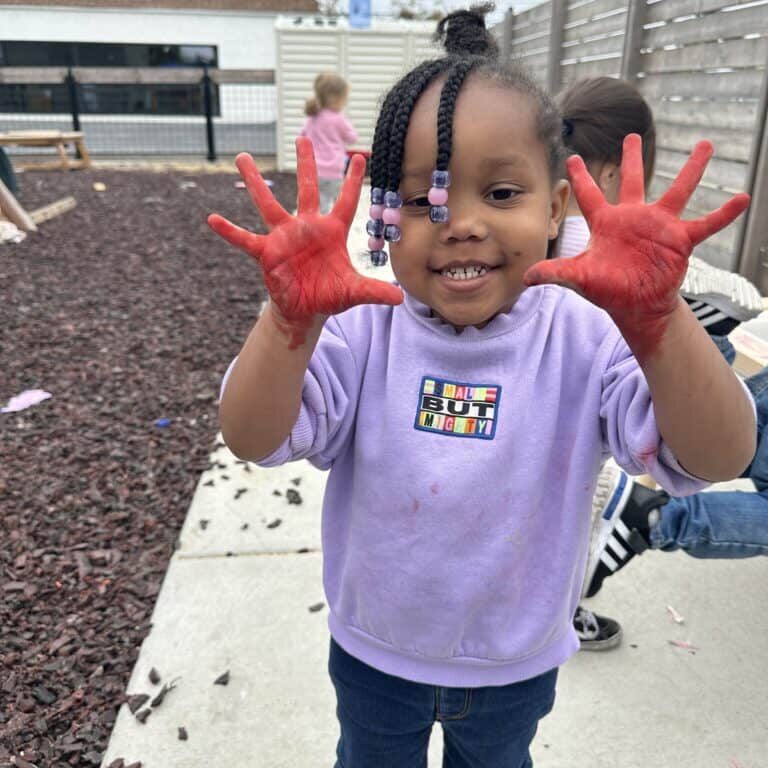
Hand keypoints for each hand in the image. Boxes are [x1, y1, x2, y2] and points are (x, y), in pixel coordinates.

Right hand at [208, 137, 402, 347]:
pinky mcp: (267, 253)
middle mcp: (307, 228)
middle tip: (303, 137)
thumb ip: (374, 291)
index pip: (346, 202)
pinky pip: (244, 240)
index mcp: (332, 232)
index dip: (353, 181)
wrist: (305, 310)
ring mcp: (284, 238)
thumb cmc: (329, 295)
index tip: (360, 155)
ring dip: (256, 183)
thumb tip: (400, 298)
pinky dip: (229, 231)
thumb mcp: (353, 292)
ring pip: (269, 204)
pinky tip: (212, 219)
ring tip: (242, 157)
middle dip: (306, 165)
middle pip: (307, 190)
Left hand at [524, 134, 749, 360]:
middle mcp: (634, 219)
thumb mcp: (579, 279)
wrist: (636, 307)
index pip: (590, 196)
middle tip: (631, 134)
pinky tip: (741, 198)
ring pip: (678, 191)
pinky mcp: (680, 240)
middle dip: (632, 158)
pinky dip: (723, 214)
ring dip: (692, 170)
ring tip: (705, 144)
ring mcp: (660, 227)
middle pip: (633, 181)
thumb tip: (527, 277)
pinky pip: (706, 224)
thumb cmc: (607, 291)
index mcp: (608, 224)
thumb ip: (555, 274)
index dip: (581, 178)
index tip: (573, 157)